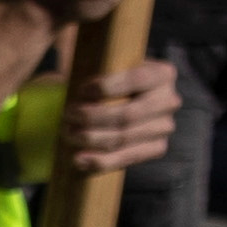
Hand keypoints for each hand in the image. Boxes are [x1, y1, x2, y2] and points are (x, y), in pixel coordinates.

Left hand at [63, 56, 184, 175]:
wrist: (123, 99)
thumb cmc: (109, 79)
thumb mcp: (109, 66)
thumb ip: (99, 67)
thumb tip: (57, 78)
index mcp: (162, 74)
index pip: (136, 80)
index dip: (105, 87)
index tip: (80, 91)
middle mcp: (169, 100)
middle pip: (127, 114)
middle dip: (91, 117)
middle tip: (67, 115)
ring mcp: (165, 127)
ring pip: (124, 138)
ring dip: (90, 139)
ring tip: (68, 134)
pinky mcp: (157, 147)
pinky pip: (127, 159)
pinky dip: (100, 161)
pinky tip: (78, 159)